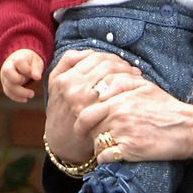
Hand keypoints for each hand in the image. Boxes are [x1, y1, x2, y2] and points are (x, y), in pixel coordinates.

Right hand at [0, 49, 44, 102]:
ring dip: (20, 92)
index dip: (26, 69)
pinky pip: (8, 92)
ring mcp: (5, 76)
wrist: (20, 62)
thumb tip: (37, 77)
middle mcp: (8, 66)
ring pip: (8, 85)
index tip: (35, 76)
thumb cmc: (30, 62)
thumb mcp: (36, 62)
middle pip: (7, 72)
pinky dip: (16, 97)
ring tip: (31, 94)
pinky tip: (25, 99)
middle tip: (28, 82)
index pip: (18, 62)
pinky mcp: (6, 84)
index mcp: (17, 58)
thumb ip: (36, 69)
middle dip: (18, 80)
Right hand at [44, 48, 143, 162]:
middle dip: (123, 66)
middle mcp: (72, 87)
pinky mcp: (93, 116)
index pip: (94, 57)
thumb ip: (67, 64)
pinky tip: (132, 93)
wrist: (60, 141)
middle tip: (134, 72)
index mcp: (64, 76)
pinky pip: (114, 95)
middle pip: (105, 65)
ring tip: (136, 80)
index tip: (122, 64)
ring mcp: (83, 102)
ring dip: (128, 77)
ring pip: (112, 77)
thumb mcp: (56, 85)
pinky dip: (126, 91)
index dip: (112, 58)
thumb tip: (86, 51)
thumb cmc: (62, 111)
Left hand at [91, 78, 192, 162]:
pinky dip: (105, 158)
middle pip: (87, 125)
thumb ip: (119, 82)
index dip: (84, 114)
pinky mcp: (128, 151)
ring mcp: (122, 134)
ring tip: (107, 144)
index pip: (88, 107)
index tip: (86, 120)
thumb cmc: (166, 107)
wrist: (186, 128)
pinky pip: (104, 157)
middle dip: (86, 131)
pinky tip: (113, 155)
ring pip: (94, 142)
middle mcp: (117, 115)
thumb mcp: (144, 86)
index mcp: (118, 99)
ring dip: (97, 145)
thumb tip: (99, 88)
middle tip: (88, 135)